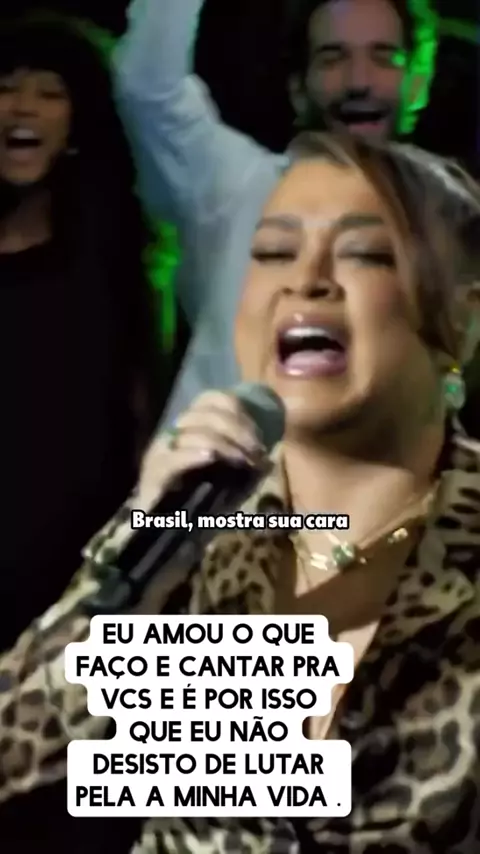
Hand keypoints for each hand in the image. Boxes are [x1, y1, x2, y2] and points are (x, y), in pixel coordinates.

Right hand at [136, 390, 268, 510]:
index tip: (258, 436)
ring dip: (223, 444)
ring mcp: (160, 452)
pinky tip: (210, 458)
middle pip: (205, 414)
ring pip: (192, 433)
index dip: (237, 411)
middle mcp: (174, 433)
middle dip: (237, 429)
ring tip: (242, 460)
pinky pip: (172, 459)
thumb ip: (249, 470)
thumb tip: (269, 462)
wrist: (169, 533)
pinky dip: (193, 456)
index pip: (211, 400)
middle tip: (256, 451)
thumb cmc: (202, 506)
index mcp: (192, 428)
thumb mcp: (233, 485)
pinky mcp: (152, 474)